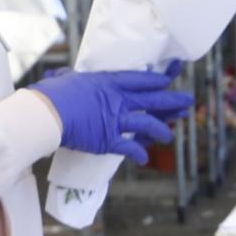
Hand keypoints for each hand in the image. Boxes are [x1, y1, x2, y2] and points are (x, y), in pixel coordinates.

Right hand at [29, 61, 192, 164]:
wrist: (46, 113)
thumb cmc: (50, 94)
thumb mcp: (64, 79)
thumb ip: (69, 78)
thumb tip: (58, 76)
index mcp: (108, 82)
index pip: (139, 79)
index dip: (156, 80)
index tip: (168, 80)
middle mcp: (117, 100)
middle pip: (152, 99)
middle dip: (173, 100)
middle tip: (189, 100)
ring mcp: (115, 120)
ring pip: (147, 124)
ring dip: (161, 129)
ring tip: (171, 134)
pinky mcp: (109, 140)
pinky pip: (130, 148)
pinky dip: (138, 153)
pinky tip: (144, 159)